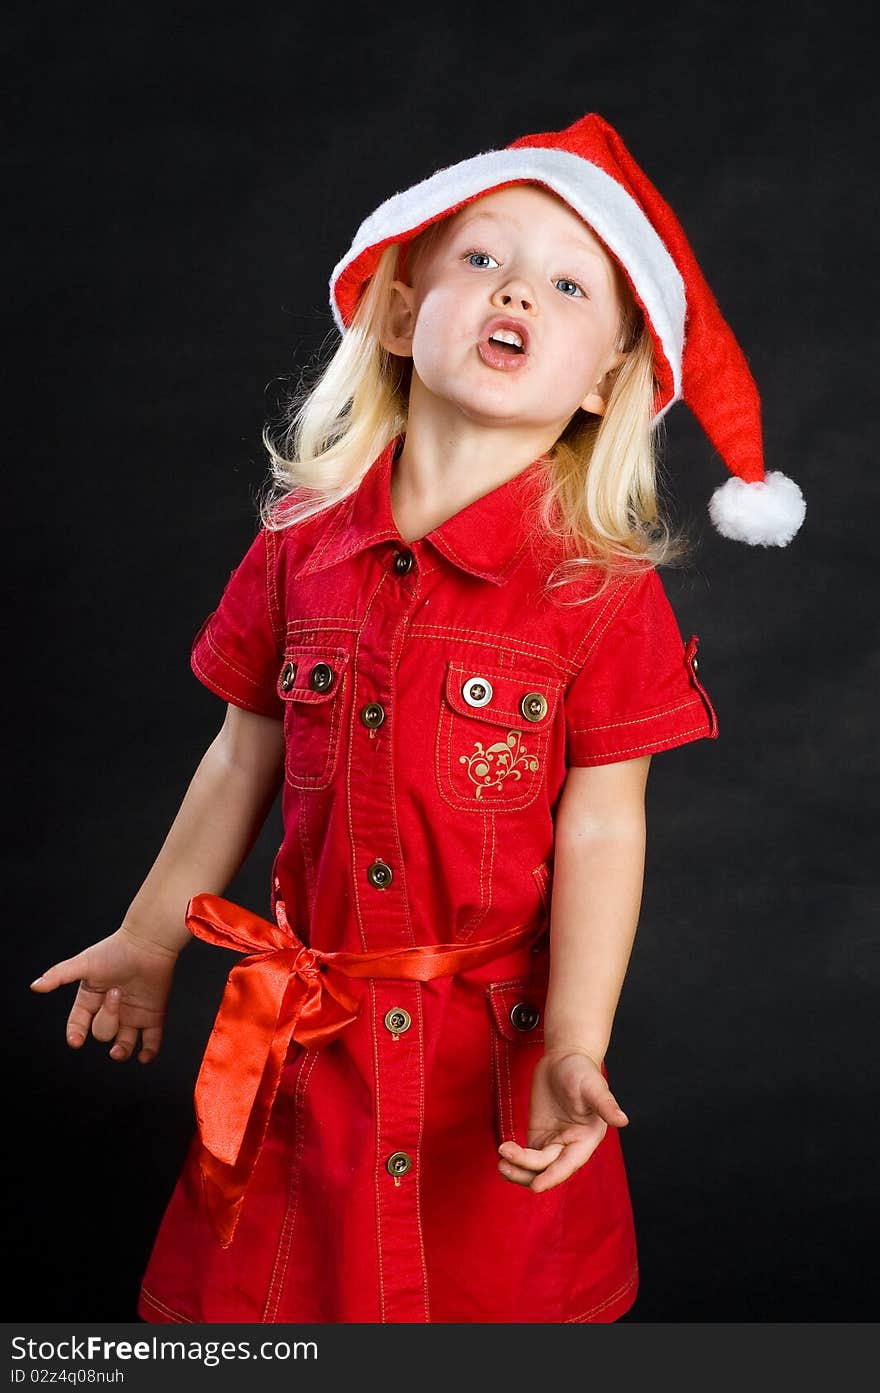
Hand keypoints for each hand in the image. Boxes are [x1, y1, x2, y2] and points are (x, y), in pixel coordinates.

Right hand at [29, 926, 180, 1062]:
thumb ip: (59, 975)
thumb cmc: (116, 950)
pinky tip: (144, 1057)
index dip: (75, 1034)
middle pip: (102, 1032)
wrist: (149, 942)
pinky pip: (151, 1041)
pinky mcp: (153, 1016)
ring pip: (123, 1043)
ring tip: (118, 1051)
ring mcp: (132, 1014)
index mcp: (92, 999)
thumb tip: (35, 986)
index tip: (76, 1041)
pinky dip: (149, 1052)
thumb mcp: (84, 963)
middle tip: (116, 993)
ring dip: (120, 1051)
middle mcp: (111, 1010)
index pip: (78, 1023)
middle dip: (107, 1019)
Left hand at [497, 1047, 628, 1192]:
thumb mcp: (594, 1086)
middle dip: (526, 1170)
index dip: (552, 1176)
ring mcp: (553, 1143)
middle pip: (547, 1169)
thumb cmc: (583, 1071)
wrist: (565, 1058)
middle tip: (505, 1162)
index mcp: (587, 1139)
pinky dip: (515, 1159)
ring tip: (501, 1163)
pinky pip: (526, 1156)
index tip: (536, 1186)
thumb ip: (605, 1104)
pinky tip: (503, 1154)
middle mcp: (571, 1146)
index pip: (568, 1164)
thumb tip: (623, 1120)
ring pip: (535, 1168)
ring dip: (518, 1170)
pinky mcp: (539, 1136)